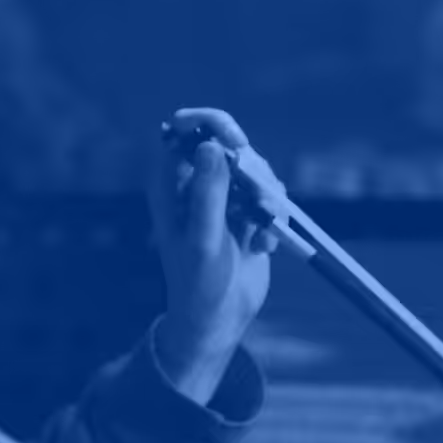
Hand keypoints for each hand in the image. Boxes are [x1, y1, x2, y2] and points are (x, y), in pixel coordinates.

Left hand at [148, 108, 285, 402]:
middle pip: (230, 145)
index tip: (237, 144)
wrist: (218, 318)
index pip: (186, 129)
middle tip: (260, 204)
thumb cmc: (199, 281)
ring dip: (267, 200)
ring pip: (255, 171)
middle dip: (252, 172)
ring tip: (258, 235)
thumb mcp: (203, 238)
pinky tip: (262, 247)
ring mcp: (222, 197)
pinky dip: (272, 219)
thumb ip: (207, 193)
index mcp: (171, 183)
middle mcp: (194, 184)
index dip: (212, 125)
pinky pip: (270, 197)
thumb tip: (209, 146)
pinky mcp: (246, 213)